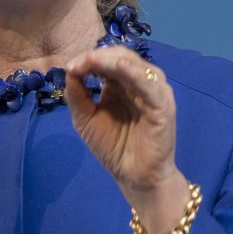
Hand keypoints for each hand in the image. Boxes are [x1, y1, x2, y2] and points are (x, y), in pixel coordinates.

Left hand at [64, 46, 187, 233]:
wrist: (133, 176)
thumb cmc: (113, 148)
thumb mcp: (86, 118)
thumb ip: (77, 94)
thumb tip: (69, 69)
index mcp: (121, 83)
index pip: (107, 60)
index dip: (88, 58)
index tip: (70, 66)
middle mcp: (139, 83)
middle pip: (121, 57)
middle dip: (98, 57)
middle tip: (78, 64)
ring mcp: (153, 92)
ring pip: (136, 66)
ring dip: (113, 60)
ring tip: (93, 60)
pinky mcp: (163, 105)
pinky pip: (151, 85)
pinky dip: (136, 74)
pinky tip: (121, 68)